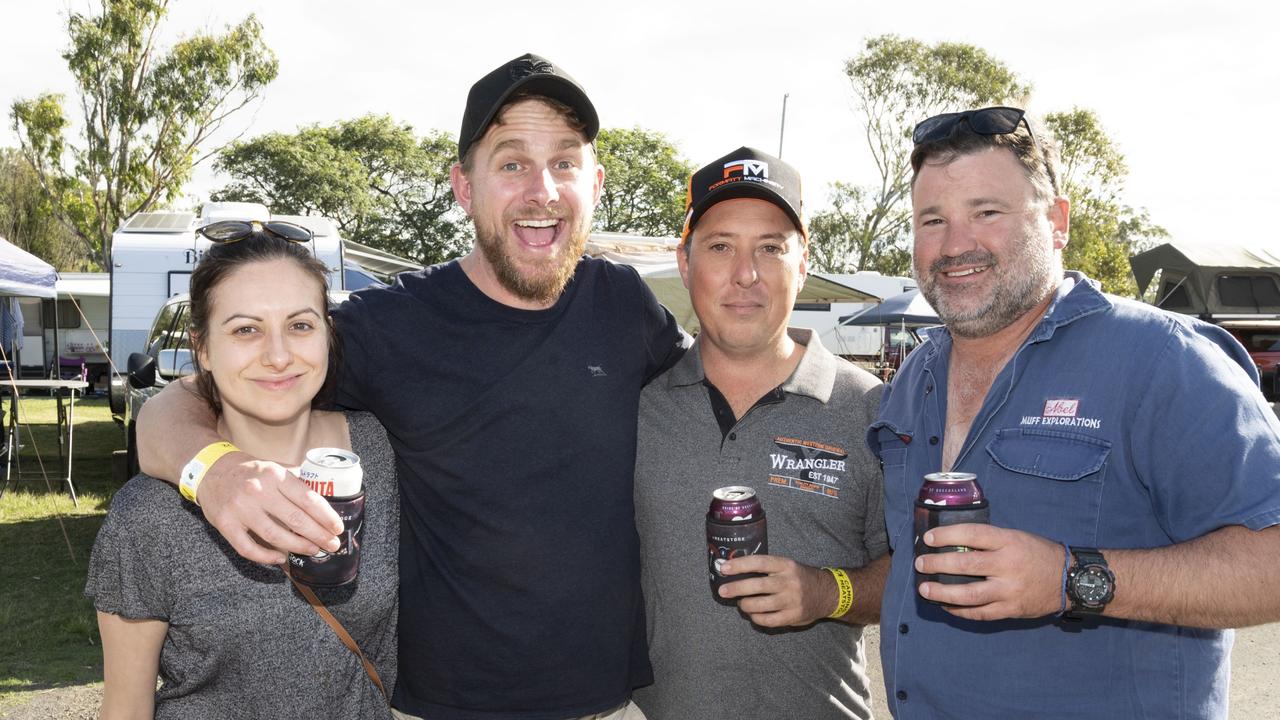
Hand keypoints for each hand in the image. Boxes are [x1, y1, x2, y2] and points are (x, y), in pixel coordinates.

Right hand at [196, 452, 342, 563]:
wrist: (210, 471)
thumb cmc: (250, 471)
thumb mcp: (274, 467)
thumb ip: (296, 480)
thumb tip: (326, 495)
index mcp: (274, 475)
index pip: (307, 499)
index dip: (326, 516)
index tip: (337, 528)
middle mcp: (258, 491)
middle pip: (295, 519)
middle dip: (318, 535)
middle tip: (332, 545)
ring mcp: (240, 509)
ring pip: (275, 536)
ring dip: (297, 546)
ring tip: (313, 550)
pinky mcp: (226, 524)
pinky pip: (248, 548)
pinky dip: (266, 557)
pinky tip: (281, 558)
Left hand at [718, 555, 835, 627]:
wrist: (826, 593)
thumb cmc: (799, 577)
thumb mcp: (787, 566)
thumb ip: (766, 568)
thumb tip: (735, 570)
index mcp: (786, 565)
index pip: (759, 562)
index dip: (740, 565)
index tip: (723, 568)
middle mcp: (789, 582)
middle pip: (758, 585)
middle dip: (736, 588)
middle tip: (722, 591)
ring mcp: (792, 600)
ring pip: (760, 605)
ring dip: (745, 605)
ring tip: (741, 603)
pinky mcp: (793, 616)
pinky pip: (768, 620)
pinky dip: (756, 618)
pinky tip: (753, 614)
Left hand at [914, 523, 1064, 620]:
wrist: (1070, 579)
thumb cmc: (1038, 553)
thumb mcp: (1016, 536)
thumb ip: (989, 540)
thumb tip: (953, 543)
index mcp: (1008, 541)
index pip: (971, 535)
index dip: (946, 536)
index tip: (928, 539)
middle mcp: (1007, 565)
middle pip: (965, 565)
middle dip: (937, 564)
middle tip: (920, 564)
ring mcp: (1009, 590)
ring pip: (969, 594)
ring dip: (942, 592)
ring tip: (924, 590)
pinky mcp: (1011, 610)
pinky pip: (980, 613)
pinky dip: (960, 611)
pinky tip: (946, 606)